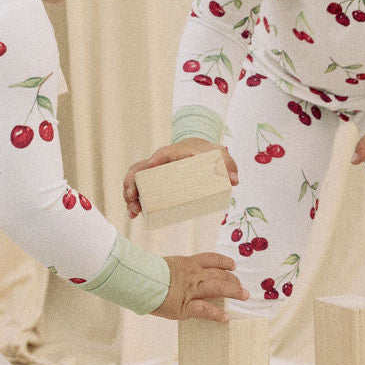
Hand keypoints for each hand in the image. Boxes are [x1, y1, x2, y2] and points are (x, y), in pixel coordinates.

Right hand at [123, 139, 238, 219]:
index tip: (149, 171)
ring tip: (133, 213)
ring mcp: (154, 172)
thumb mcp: (219, 155)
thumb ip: (228, 164)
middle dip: (132, 185)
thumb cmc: (207, 153)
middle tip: (134, 202)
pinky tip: (134, 214)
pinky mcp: (153, 182)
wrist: (198, 150)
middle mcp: (158, 161)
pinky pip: (139, 189)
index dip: (153, 162)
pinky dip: (134, 201)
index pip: (160, 154)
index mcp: (172, 152)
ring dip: (130, 196)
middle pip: (139, 170)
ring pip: (135, 180)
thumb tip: (234, 180)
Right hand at [152, 253, 249, 322]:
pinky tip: (225, 318)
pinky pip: (206, 310)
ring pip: (219, 287)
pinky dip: (217, 314)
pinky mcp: (185, 305)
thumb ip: (175, 270)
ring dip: (234, 291)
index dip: (224, 262)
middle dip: (233, 279)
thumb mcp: (164, 265)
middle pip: (219, 274)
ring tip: (245, 295)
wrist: (138, 279)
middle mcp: (193, 274)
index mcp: (187, 263)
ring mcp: (191, 289)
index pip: (211, 259)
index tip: (233, 265)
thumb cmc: (145, 273)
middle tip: (241, 284)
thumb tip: (173, 276)